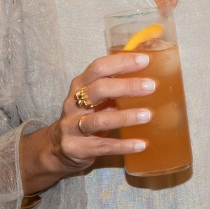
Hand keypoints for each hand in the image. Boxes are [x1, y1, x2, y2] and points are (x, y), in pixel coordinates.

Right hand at [19, 52, 154, 196]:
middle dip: (126, 86)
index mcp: (80, 85)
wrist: (57, 147)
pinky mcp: (77, 148)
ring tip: (148, 115)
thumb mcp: (95, 99)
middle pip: (99, 89)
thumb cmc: (85, 117)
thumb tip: (150, 78)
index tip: (145, 60)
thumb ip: (115, 89)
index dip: (121, 62)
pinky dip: (123, 145)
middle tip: (151, 86)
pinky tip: (141, 144)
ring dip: (126, 117)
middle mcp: (73, 103)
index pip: (99, 68)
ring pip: (100, 120)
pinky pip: (103, 146)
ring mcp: (73, 126)